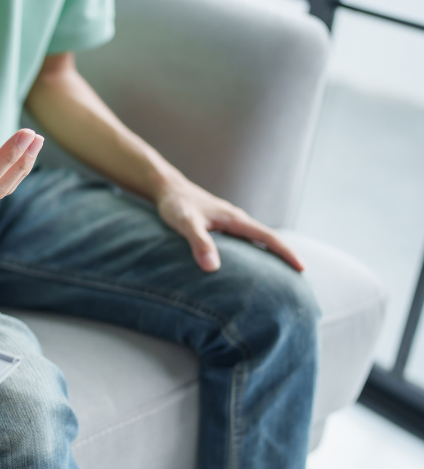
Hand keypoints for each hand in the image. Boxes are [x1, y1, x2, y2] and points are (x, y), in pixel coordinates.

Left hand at [155, 176, 304, 272]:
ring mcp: (229, 223)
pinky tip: (248, 267)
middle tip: (299, 279)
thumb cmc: (176, 205)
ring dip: (269, 256)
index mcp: (235, 219)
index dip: (286, 253)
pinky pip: (242, 241)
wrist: (167, 189)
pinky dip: (252, 253)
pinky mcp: (220, 226)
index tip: (302, 268)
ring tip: (279, 278)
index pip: (268, 237)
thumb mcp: (186, 223)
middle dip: (284, 257)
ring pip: (256, 241)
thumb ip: (199, 243)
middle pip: (267, 240)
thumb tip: (212, 268)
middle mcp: (237, 220)